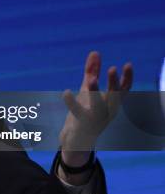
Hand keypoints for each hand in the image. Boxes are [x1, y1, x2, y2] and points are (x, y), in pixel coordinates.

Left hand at [58, 51, 132, 183]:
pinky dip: (72, 102)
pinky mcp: (82, 124)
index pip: (124, 91)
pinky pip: (78, 113)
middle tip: (112, 68)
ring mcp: (95, 119)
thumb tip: (95, 52)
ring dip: (95, 92)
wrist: (77, 141)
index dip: (128, 78)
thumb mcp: (88, 91)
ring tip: (90, 79)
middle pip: (115, 97)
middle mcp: (107, 112)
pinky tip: (66, 92)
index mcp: (112, 104)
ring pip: (98, 105)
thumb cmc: (86, 112)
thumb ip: (92, 72)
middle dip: (114, 84)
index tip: (127, 65)